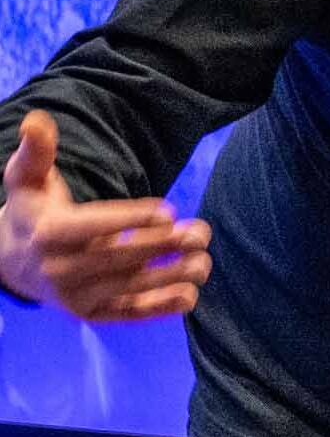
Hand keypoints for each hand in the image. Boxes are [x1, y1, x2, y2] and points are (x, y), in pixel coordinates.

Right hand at [0, 110, 212, 318]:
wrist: (13, 263)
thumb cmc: (35, 212)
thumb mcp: (27, 180)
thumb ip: (36, 152)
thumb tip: (37, 120)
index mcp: (48, 235)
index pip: (92, 227)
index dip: (130, 220)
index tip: (167, 210)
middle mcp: (59, 271)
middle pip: (117, 258)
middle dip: (162, 246)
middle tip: (200, 233)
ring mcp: (75, 298)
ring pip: (128, 288)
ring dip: (170, 276)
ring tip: (204, 261)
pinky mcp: (90, 315)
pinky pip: (127, 314)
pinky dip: (159, 308)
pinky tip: (190, 295)